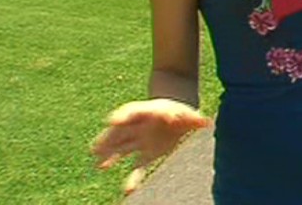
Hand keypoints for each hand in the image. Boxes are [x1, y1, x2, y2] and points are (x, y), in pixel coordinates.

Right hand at [90, 98, 211, 194]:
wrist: (178, 114)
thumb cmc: (181, 111)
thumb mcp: (188, 112)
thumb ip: (195, 118)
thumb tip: (206, 122)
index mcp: (148, 111)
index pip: (132, 111)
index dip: (122, 115)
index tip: (112, 121)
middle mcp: (140, 127)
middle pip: (120, 132)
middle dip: (109, 139)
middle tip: (95, 148)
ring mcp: (140, 141)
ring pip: (121, 149)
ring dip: (110, 156)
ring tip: (99, 165)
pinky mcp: (147, 154)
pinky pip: (137, 167)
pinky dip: (133, 179)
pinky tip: (129, 191)